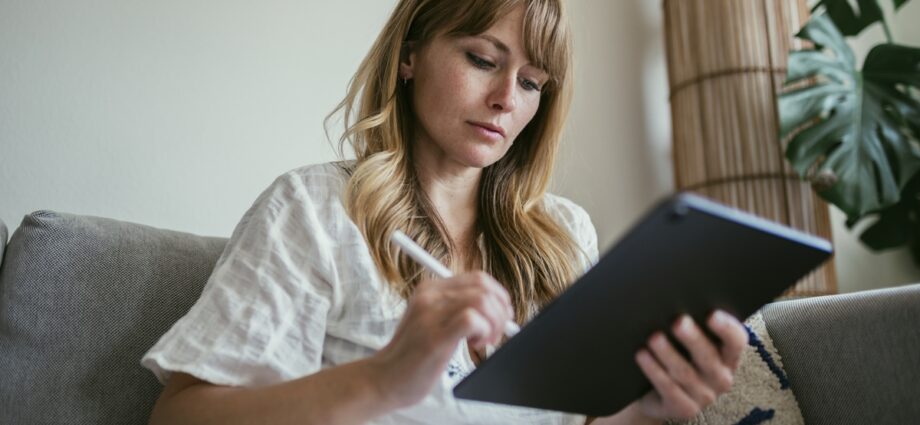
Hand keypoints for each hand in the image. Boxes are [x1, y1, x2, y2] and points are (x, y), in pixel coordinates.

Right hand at [368, 271, 513, 408]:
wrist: (384, 379)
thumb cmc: (413, 355)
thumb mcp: (433, 321)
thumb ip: (457, 309)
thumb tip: (498, 309)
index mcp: (431, 289)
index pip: (478, 278)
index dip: (498, 297)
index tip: (500, 317)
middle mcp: (430, 295)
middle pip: (484, 287)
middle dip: (500, 311)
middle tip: (494, 334)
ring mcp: (430, 314)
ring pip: (482, 300)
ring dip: (494, 323)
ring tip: (483, 342)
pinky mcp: (434, 336)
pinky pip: (473, 319)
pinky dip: (484, 332)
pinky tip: (474, 345)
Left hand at [633, 310, 747, 420]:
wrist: (660, 396)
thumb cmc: (679, 358)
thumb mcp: (690, 344)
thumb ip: (693, 325)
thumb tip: (676, 297)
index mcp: (728, 357)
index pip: (736, 341)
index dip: (727, 328)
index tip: (712, 314)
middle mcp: (721, 378)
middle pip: (708, 357)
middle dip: (693, 339)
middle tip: (678, 322)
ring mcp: (703, 396)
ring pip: (684, 372)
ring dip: (668, 353)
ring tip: (654, 337)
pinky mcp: (684, 408)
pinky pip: (668, 388)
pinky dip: (654, 370)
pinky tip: (642, 355)